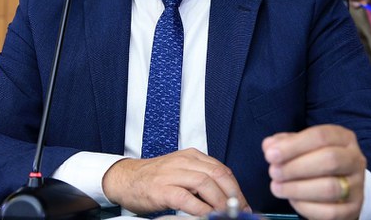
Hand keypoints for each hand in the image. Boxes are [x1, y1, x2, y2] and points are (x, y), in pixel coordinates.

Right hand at [102, 148, 248, 215]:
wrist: (126, 179)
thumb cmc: (155, 179)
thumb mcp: (181, 171)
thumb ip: (201, 179)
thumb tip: (226, 197)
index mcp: (191, 156)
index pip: (222, 169)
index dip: (236, 189)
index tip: (243, 204)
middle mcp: (183, 161)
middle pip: (217, 175)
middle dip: (233, 195)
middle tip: (240, 211)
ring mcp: (172, 174)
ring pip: (205, 184)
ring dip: (220, 202)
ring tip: (226, 215)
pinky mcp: (162, 189)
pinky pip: (186, 198)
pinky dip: (200, 209)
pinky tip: (206, 216)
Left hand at [263, 125, 365, 219]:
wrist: (342, 187)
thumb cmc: (316, 160)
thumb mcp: (303, 146)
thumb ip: (285, 143)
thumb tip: (269, 146)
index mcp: (343, 138)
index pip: (320, 136)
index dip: (293, 145)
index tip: (270, 154)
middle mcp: (355, 160)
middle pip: (329, 160)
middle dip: (296, 167)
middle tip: (273, 172)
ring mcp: (357, 186)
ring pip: (330, 188)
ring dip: (298, 188)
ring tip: (277, 187)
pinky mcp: (353, 209)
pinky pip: (330, 211)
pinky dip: (306, 207)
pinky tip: (292, 200)